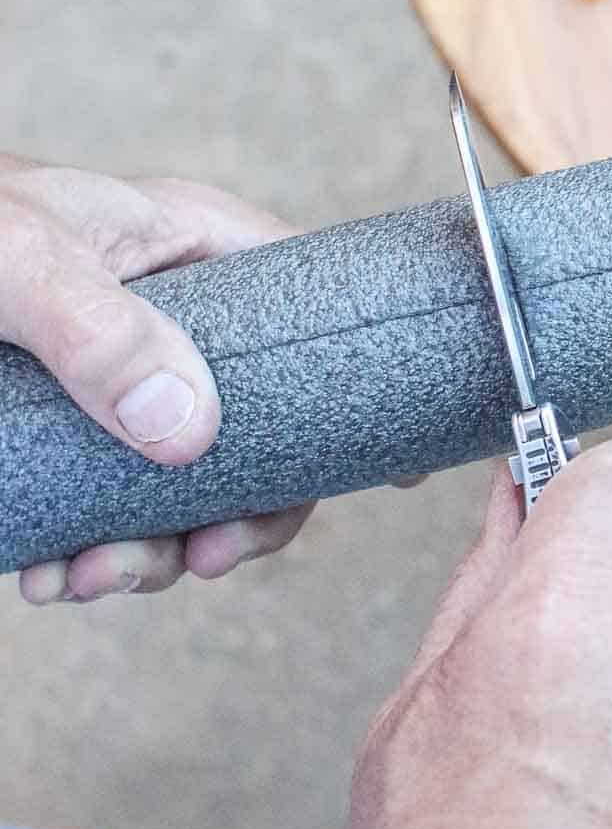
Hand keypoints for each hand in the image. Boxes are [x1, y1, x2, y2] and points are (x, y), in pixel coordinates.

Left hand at [0, 156, 314, 604]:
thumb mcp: (17, 262)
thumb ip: (100, 333)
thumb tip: (188, 432)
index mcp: (195, 248)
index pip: (318, 315)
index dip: (347, 402)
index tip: (359, 482)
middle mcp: (175, 317)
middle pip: (263, 430)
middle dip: (227, 517)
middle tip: (180, 566)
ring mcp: (122, 377)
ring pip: (188, 482)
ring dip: (147, 552)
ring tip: (81, 580)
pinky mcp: (70, 427)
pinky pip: (116, 502)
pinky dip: (94, 552)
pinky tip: (48, 571)